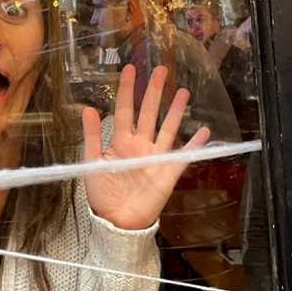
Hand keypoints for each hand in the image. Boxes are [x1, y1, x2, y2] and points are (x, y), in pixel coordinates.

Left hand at [82, 64, 209, 230]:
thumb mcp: (92, 163)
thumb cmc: (102, 193)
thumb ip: (92, 137)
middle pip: (149, 113)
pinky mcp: (168, 173)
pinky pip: (183, 156)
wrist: (117, 221)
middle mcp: (140, 145)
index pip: (125, 110)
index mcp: (120, 141)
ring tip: (183, 91)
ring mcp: (156, 157)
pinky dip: (195, 145)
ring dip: (175, 111)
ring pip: (168, 128)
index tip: (130, 69)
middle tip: (161, 69)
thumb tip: (87, 109)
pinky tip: (204, 131)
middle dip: (154, 91)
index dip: (127, 90)